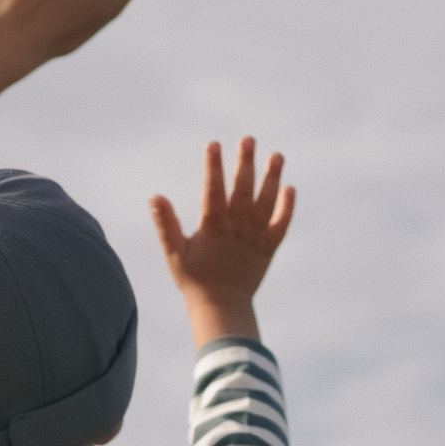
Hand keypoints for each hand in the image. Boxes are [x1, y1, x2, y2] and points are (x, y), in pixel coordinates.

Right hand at [150, 137, 294, 345]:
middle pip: (242, 190)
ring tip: (277, 155)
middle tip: (248, 139)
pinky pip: (281, 225)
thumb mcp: (174, 253)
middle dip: (245, 163)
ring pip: (266, 203)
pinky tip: (289, 188)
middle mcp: (236, 229)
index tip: (214, 145)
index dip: (213, 167)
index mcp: (212, 228)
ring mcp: (254, 238)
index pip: (212, 190)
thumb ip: (166, 224)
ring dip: (271, 178)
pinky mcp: (268, 248)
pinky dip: (287, 208)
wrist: (222, 307)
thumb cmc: (194, 280)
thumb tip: (155, 197)